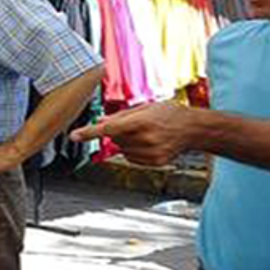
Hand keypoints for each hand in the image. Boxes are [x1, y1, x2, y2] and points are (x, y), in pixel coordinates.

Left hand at [70, 101, 196, 165]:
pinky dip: (134, 151)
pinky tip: (149, 143)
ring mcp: (150, 153)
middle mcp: (145, 139)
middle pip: (113, 139)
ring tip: (146, 133)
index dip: (89, 133)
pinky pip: (131, 158)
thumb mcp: (146, 107)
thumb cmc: (171, 114)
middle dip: (117, 132)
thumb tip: (100, 121)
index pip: (108, 129)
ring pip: (121, 150)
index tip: (74, 135)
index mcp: (141, 122)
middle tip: (135, 125)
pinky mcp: (154, 162)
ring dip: (126, 142)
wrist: (194, 128)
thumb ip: (121, 115)